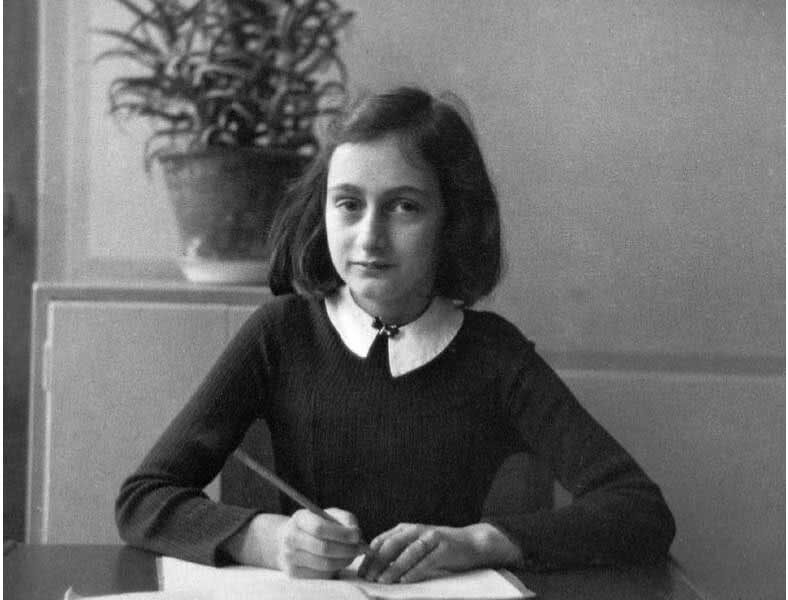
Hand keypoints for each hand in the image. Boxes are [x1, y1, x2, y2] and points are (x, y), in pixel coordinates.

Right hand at [277, 508, 362, 578]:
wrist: (292, 539)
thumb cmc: (317, 524)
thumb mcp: (329, 515)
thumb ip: (345, 519)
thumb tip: (357, 534)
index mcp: (299, 519)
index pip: (320, 528)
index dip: (341, 533)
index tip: (358, 535)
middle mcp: (291, 538)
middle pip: (323, 548)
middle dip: (347, 549)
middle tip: (361, 548)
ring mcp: (290, 557)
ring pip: (324, 564)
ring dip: (345, 560)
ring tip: (353, 554)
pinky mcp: (294, 573)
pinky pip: (321, 575)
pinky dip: (335, 569)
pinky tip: (340, 561)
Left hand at [357, 523, 487, 583]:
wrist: (470, 543)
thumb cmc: (438, 547)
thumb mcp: (415, 545)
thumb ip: (398, 551)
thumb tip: (375, 567)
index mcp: (406, 528)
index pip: (382, 540)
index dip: (370, 556)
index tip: (361, 571)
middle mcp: (417, 530)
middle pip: (392, 544)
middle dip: (378, 562)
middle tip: (368, 577)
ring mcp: (431, 537)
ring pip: (408, 552)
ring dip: (394, 567)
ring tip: (383, 580)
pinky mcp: (444, 548)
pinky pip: (427, 560)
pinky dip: (414, 571)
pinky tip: (405, 580)